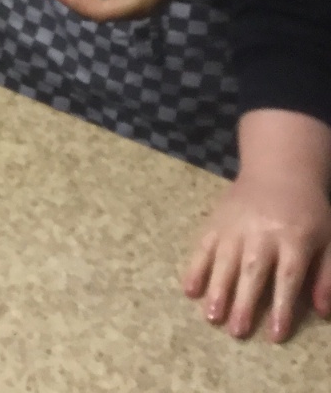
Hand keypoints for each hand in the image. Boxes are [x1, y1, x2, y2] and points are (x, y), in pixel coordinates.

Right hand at [184, 164, 330, 341]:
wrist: (278, 172)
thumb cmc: (307, 212)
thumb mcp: (328, 241)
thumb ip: (326, 275)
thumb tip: (321, 311)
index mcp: (293, 239)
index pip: (287, 278)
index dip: (281, 307)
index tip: (275, 335)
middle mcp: (261, 233)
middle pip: (252, 271)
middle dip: (244, 303)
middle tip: (236, 331)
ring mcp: (234, 226)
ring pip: (225, 261)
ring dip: (217, 289)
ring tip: (211, 316)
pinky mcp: (215, 222)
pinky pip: (202, 246)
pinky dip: (195, 268)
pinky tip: (189, 290)